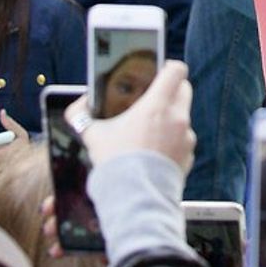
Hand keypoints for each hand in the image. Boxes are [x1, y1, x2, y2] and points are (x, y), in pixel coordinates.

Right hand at [66, 60, 194, 173]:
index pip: (176, 70)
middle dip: (170, 90)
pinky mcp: (188, 156)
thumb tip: (77, 106)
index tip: (158, 72)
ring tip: (149, 131)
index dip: (168, 67)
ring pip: (183, 116)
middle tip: (152, 99)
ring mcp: (186, 137)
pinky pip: (183, 140)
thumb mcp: (93, 135)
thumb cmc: (115, 164)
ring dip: (170, 118)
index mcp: (157, 105)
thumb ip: (82, 116)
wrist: (135, 199)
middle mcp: (177, 118)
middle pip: (184, 89)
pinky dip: (172, 141)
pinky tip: (154, 151)